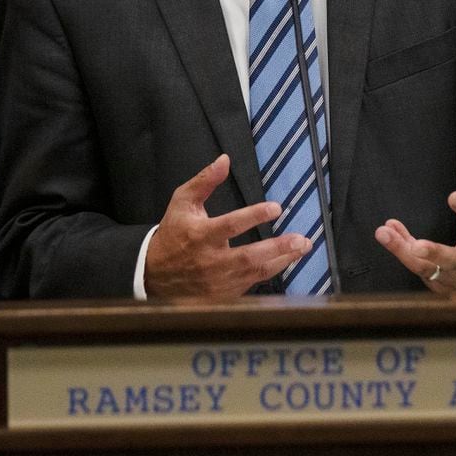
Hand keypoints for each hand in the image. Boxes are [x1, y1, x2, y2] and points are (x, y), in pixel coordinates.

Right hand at [144, 154, 311, 298]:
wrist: (154, 273)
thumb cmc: (173, 232)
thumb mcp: (182, 201)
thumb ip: (204, 181)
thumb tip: (225, 159)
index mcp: (200, 236)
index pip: (230, 226)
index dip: (254, 216)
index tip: (276, 207)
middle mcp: (210, 262)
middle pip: (248, 257)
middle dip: (277, 248)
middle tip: (300, 239)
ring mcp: (217, 282)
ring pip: (254, 273)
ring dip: (282, 260)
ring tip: (302, 248)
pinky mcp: (222, 295)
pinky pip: (252, 285)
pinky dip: (271, 273)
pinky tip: (287, 261)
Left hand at [374, 138, 455, 293]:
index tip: (453, 197)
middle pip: (452, 260)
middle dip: (435, 254)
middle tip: (417, 247)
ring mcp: (454, 276)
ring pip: (427, 269)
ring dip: (403, 251)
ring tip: (384, 232)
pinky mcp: (439, 283)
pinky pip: (418, 269)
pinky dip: (402, 251)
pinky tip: (389, 233)